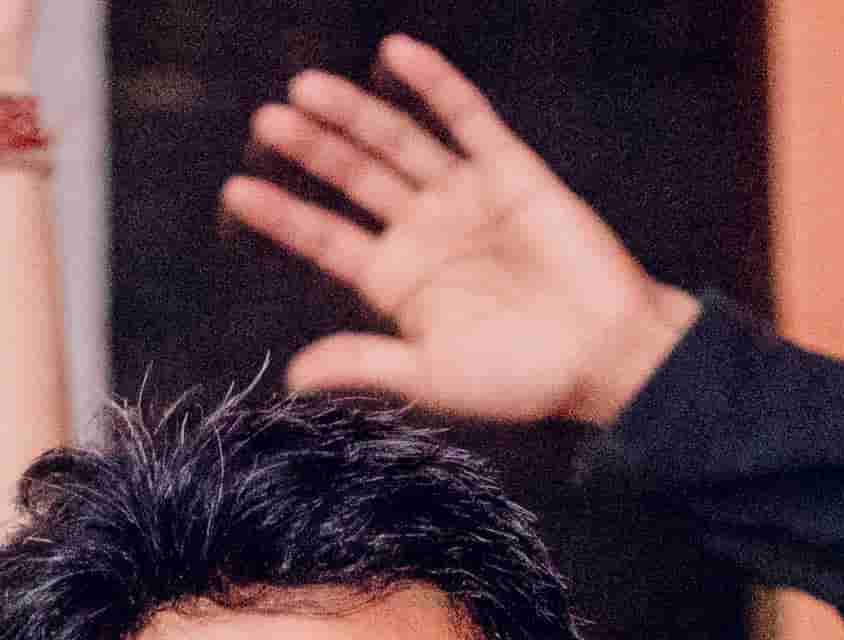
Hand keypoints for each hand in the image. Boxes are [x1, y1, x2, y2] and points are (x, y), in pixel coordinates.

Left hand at [223, 35, 701, 433]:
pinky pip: (466, 117)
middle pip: (355, 179)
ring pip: (398, 142)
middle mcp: (424, 232)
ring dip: (355, 113)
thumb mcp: (433, 378)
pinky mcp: (510, 170)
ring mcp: (465, 197)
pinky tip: (397, 55)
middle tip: (266, 118)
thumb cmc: (524, 380)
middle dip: (312, 148)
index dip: (284, 215)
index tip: (236, 190)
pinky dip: (434, 85)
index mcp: (398, 283)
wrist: (607, 355)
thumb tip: (292, 377)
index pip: (327, 239)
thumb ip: (365, 365)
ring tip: (308, 87)